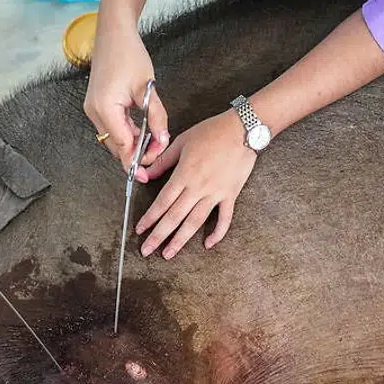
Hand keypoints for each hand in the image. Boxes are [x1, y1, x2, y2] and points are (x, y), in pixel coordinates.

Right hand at [85, 23, 169, 176]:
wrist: (114, 33)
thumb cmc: (128, 54)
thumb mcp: (147, 88)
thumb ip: (156, 117)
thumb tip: (162, 140)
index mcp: (105, 108)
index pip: (122, 146)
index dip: (136, 162)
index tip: (146, 175)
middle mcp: (94, 112)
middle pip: (117, 146)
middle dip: (137, 152)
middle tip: (158, 149)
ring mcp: (93, 109)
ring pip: (114, 138)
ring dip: (133, 142)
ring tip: (153, 137)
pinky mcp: (96, 105)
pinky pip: (112, 127)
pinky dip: (127, 132)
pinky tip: (141, 128)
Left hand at [138, 111, 254, 257]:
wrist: (243, 130)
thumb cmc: (212, 132)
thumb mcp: (182, 141)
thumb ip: (163, 161)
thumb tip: (146, 174)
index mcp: (184, 174)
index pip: (162, 202)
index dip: (150, 218)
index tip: (140, 230)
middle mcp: (198, 188)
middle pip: (175, 217)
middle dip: (159, 235)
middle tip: (146, 250)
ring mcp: (215, 194)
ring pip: (195, 222)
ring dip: (180, 240)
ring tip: (168, 253)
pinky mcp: (230, 195)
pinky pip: (224, 219)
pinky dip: (217, 233)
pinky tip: (207, 244)